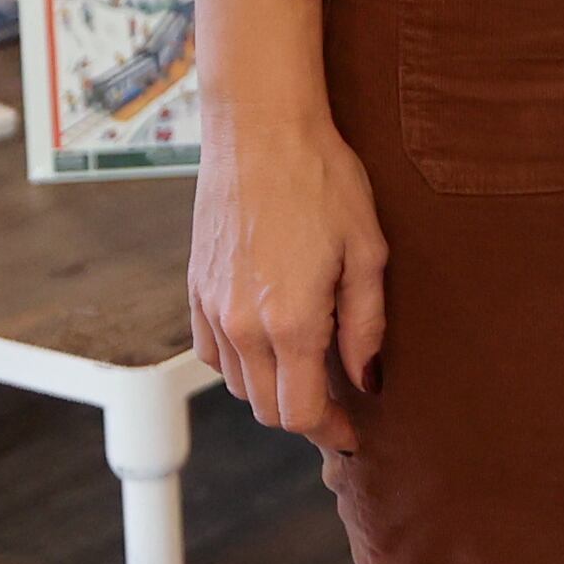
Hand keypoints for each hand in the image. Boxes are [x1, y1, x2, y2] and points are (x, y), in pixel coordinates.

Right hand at [189, 103, 388, 450]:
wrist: (261, 131)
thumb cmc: (323, 180)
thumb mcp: (368, 251)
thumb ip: (367, 325)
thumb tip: (366, 380)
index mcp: (291, 322)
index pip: (300, 413)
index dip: (330, 432)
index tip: (352, 433)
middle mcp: (243, 325)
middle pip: (267, 408)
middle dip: (305, 415)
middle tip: (338, 401)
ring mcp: (212, 309)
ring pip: (238, 385)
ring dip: (272, 389)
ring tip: (308, 366)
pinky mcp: (195, 289)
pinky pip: (212, 353)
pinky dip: (240, 363)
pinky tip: (268, 342)